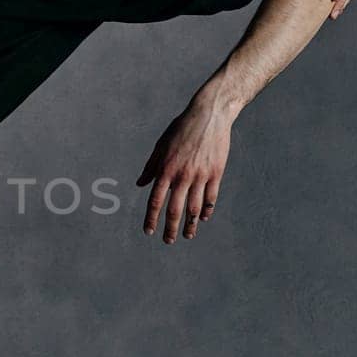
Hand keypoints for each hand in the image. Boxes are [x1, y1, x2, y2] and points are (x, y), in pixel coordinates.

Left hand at [136, 100, 232, 243]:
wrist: (209, 115)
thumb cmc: (181, 128)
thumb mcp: (161, 145)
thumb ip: (151, 167)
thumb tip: (140, 184)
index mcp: (166, 169)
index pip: (156, 200)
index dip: (151, 218)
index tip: (148, 231)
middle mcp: (183, 175)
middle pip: (175, 209)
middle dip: (170, 228)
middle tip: (167, 241)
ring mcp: (201, 175)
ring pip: (195, 208)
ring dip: (190, 225)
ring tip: (187, 236)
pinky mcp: (216, 173)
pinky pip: (211, 197)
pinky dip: (207, 210)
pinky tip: (203, 218)